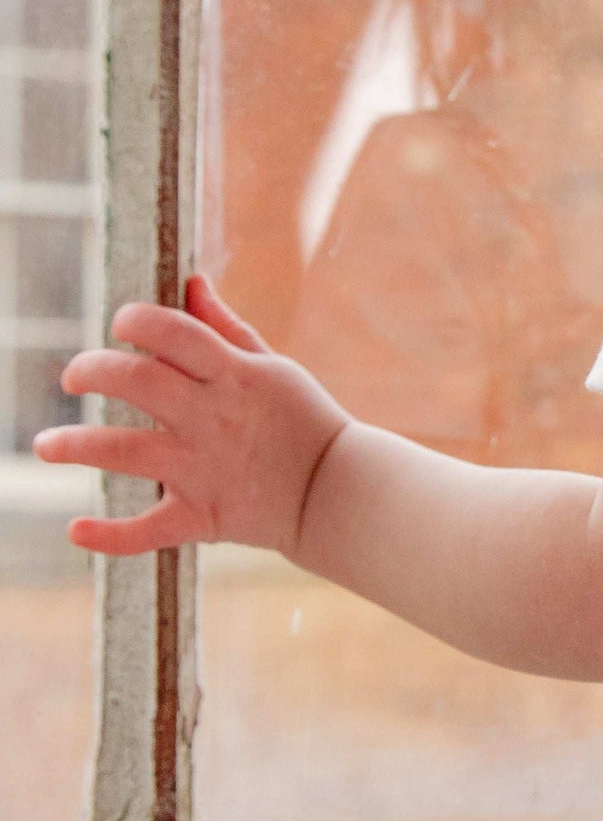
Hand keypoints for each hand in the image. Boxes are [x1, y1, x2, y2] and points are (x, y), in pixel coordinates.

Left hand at [34, 274, 348, 557]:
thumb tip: (190, 284)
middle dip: (91, 371)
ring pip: (124, 451)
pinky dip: (110, 536)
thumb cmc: (304, 421)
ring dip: (76, 445)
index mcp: (232, 375)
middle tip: (72, 379)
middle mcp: (212, 417)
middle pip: (135, 381)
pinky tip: (76, 529)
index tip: (120, 324)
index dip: (135, 319)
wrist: (337, 492)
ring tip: (46, 445)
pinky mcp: (202, 516)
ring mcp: (203, 468)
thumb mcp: (272, 366)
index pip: (172, 331)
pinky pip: (149, 530)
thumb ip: (225, 329)